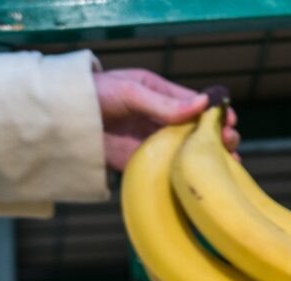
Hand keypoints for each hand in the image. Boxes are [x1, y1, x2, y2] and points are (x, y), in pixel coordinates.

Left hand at [94, 69, 240, 170]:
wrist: (61, 121)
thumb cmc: (93, 95)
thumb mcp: (131, 92)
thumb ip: (164, 102)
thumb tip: (202, 104)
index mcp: (160, 95)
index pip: (195, 104)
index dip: (214, 113)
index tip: (229, 121)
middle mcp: (160, 119)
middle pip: (196, 129)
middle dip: (216, 136)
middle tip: (230, 143)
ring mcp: (152, 142)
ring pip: (187, 151)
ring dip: (208, 157)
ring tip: (229, 164)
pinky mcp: (143, 163)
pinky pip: (170, 169)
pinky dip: (188, 174)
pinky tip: (205, 179)